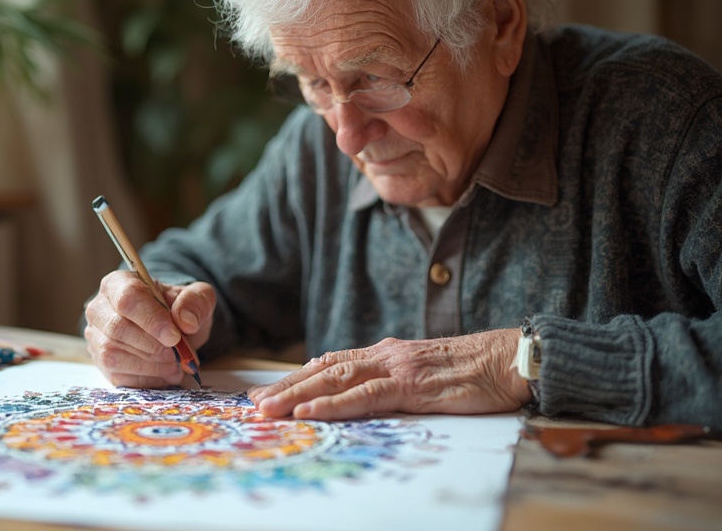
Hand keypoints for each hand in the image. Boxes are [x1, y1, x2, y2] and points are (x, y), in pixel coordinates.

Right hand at [84, 270, 215, 387]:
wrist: (170, 328)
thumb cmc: (177, 309)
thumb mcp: (197, 297)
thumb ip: (196, 301)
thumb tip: (186, 320)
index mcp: (119, 284)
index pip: (128, 298)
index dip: (151, 319)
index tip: (174, 336)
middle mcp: (99, 309)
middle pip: (117, 329)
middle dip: (153, 346)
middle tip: (179, 354)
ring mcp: (96, 337)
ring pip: (113, 355)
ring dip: (150, 365)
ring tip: (174, 364)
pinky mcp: (101, 363)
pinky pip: (118, 376)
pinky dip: (146, 379)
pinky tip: (164, 373)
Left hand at [247, 329, 531, 419]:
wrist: (512, 359)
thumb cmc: (473, 372)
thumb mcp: (424, 376)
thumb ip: (393, 383)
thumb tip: (363, 398)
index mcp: (385, 353)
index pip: (329, 363)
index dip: (295, 377)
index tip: (265, 392)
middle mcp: (384, 355)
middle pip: (323, 369)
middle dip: (284, 387)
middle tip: (251, 404)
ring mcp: (397, 368)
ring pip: (335, 379)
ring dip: (297, 394)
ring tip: (267, 409)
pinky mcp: (413, 385)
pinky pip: (366, 395)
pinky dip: (334, 403)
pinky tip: (309, 411)